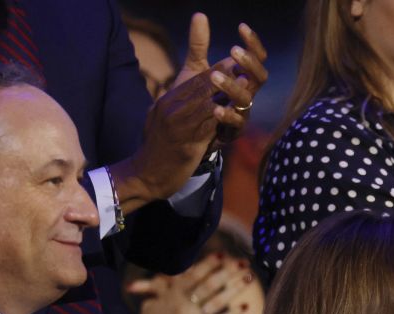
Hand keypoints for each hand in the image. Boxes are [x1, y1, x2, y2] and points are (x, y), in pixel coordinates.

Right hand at [109, 16, 268, 208]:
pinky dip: (222, 117)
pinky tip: (235, 111)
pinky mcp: (184, 143)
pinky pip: (206, 127)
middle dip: (227, 74)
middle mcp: (172, 106)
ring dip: (228, 92)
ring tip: (247, 83)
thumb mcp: (166, 117)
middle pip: (203, 85)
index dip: (219, 67)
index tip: (239, 59)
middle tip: (247, 64)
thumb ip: (184, 103)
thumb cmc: (160, 147)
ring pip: (206, 102)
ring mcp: (177, 123)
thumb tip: (206, 96)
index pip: (196, 77)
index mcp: (170, 99)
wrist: (146, 173)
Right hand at [129, 253, 249, 313]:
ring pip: (218, 301)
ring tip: (250, 278)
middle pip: (210, 285)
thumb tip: (168, 275)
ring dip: (236, 288)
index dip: (208, 264)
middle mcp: (182, 306)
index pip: (193, 275)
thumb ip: (161, 289)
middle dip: (229, 272)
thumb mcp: (151, 305)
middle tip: (244, 262)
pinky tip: (245, 306)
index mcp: (170, 295)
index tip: (224, 255)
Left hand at [201, 19, 269, 143]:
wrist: (185, 131)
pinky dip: (228, 115)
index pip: (256, 58)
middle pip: (260, 77)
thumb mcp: (195, 68)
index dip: (253, 44)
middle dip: (249, 63)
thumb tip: (200, 15)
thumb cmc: (196, 98)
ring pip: (246, 98)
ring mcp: (241, 112)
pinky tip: (216, 109)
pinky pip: (236, 123)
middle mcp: (246, 93)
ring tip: (214, 76)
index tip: (241, 27)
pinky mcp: (233, 131)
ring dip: (232, 86)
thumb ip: (199, 45)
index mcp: (241, 77)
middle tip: (233, 50)